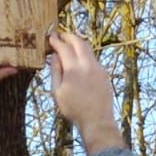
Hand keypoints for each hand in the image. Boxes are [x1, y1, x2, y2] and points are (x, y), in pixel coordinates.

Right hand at [48, 31, 123, 152]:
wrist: (97, 120)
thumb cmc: (73, 109)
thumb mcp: (57, 92)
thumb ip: (55, 71)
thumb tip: (54, 56)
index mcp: (73, 69)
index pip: (63, 48)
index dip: (56, 41)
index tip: (51, 37)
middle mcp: (87, 65)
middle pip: (79, 42)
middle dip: (69, 36)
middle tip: (61, 35)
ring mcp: (98, 68)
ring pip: (88, 48)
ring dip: (78, 43)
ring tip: (70, 44)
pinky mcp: (104, 73)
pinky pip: (93, 58)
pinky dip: (85, 54)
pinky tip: (79, 60)